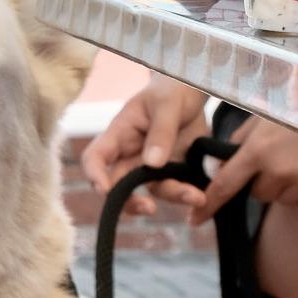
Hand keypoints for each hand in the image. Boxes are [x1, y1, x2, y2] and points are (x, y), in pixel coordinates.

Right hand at [82, 75, 209, 216]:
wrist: (194, 90)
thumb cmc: (172, 89)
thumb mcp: (168, 103)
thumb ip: (161, 131)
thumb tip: (152, 163)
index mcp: (120, 134)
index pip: (95, 157)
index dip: (95, 175)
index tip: (104, 190)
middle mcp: (131, 155)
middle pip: (119, 186)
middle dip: (130, 202)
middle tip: (149, 208)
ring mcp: (152, 166)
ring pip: (152, 190)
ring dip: (172, 197)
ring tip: (196, 197)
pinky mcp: (173, 171)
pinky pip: (177, 188)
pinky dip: (188, 194)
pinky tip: (202, 195)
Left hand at [195, 119, 297, 224]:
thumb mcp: (265, 117)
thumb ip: (239, 141)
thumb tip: (217, 166)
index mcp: (258, 150)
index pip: (224, 185)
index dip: (208, 205)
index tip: (194, 221)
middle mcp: (279, 170)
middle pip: (257, 195)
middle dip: (263, 181)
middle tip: (283, 158)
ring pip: (281, 201)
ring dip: (286, 187)